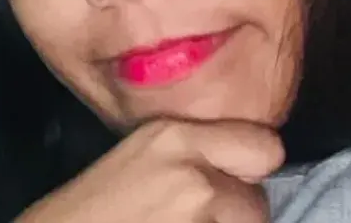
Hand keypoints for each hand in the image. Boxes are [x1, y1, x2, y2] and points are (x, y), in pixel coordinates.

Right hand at [15, 118, 281, 222]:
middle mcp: (192, 167)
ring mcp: (197, 211)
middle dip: (237, 216)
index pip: (263, 147)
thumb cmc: (87, 212)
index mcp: (172, 135)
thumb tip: (232, 170)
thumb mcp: (140, 159)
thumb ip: (190, 154)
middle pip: (257, 201)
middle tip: (199, 219)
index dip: (252, 171)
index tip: (235, 185)